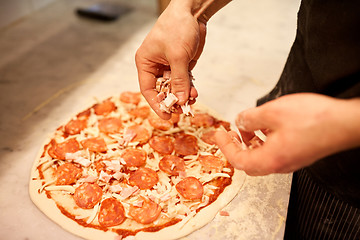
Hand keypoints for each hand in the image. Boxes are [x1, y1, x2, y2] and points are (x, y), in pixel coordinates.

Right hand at [135, 1, 205, 118]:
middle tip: (183, 110)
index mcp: (145, 63)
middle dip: (172, 101)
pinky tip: (195, 93)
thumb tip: (181, 101)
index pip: (148, 89)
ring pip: (174, 88)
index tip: (166, 117)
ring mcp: (169, 66)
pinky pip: (184, 81)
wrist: (192, 12)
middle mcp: (155, 66)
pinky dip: (189, 88)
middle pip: (162, 91)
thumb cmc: (177, 28)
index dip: (157, 104)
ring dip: (183, 95)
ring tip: (193, 100)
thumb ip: (179, 80)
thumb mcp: (177, 56)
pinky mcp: (182, 65)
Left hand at [215, 93, 359, 175]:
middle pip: (249, 162)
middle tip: (229, 133)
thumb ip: (250, 118)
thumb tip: (239, 121)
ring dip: (250, 142)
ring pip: (261, 156)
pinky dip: (263, 141)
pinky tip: (266, 127)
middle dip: (236, 147)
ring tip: (246, 127)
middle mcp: (279, 164)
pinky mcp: (298, 154)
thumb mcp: (272, 112)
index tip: (218, 134)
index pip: (238, 160)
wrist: (345, 123)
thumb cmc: (314, 119)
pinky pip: (274, 151)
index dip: (224, 146)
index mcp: (270, 159)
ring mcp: (290, 161)